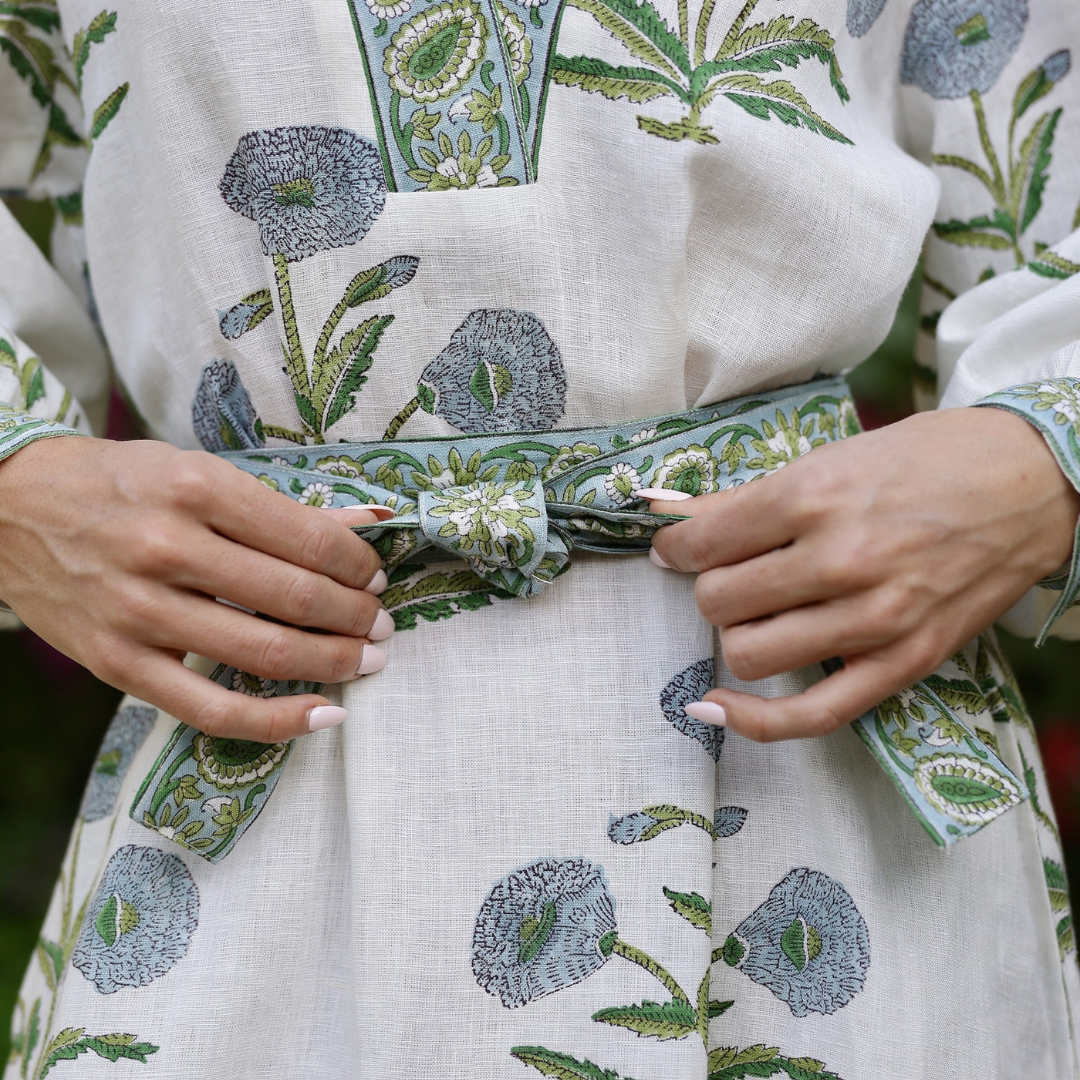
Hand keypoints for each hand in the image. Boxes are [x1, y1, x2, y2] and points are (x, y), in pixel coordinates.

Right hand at [0, 436, 393, 739]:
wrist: (8, 507)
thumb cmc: (119, 483)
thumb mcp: (198, 471)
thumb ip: (282, 507)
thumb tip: (370, 527)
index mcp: (195, 489)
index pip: (308, 539)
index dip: (358, 565)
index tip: (375, 575)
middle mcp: (167, 548)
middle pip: (295, 598)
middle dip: (358, 616)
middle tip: (383, 623)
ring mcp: (139, 611)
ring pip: (265, 653)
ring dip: (335, 662)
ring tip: (368, 659)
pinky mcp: (118, 663)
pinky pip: (211, 710)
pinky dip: (277, 720)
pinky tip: (325, 714)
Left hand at [649, 406, 1079, 741]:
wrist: (1030, 482)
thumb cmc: (925, 460)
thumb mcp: (828, 459)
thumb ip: (741, 498)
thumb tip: (661, 512)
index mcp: (814, 496)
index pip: (702, 543)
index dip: (673, 548)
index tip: (673, 549)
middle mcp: (840, 559)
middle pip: (717, 601)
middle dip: (712, 587)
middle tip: (734, 572)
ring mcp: (874, 618)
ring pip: (747, 653)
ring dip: (736, 634)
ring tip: (758, 611)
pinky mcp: (902, 662)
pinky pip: (809, 715)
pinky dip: (751, 720)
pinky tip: (714, 706)